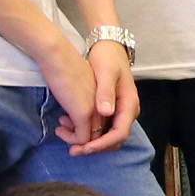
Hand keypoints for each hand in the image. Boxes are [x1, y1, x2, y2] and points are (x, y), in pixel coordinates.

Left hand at [47, 35, 137, 155]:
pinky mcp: (110, 108)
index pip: (119, 134)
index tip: (84, 148)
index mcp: (129, 104)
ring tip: (65, 133)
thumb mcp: (106, 72)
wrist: (109, 45)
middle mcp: (127, 111)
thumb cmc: (108, 57)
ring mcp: (119, 110)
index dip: (102, 144)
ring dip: (87, 140)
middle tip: (72, 150)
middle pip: (113, 140)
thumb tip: (105, 113)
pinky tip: (69, 124)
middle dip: (93, 147)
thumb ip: (106, 92)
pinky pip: (101, 127)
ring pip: (106, 136)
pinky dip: (86, 130)